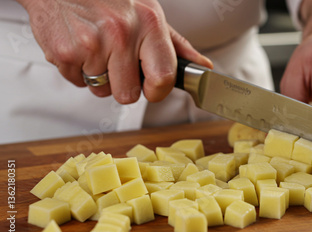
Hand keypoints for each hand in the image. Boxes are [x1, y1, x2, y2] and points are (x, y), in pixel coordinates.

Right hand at [20, 0, 211, 103]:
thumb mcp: (149, 14)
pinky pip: (77, 82)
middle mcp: (121, 33)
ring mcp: (92, 43)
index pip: (164, 79)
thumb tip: (203, 68)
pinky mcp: (65, 52)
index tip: (151, 87)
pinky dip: (77, 70)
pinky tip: (79, 45)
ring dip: (98, 76)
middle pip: (128, 94)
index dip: (157, 91)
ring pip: (102, 91)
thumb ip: (176, 46)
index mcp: (148, 24)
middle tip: (116, 60)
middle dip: (122, 84)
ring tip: (95, 47)